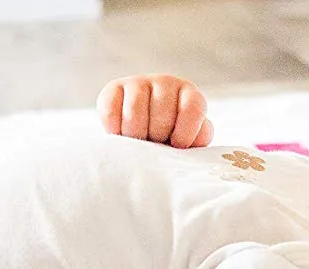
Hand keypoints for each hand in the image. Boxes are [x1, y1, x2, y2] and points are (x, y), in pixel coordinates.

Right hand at [97, 75, 213, 146]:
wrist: (145, 135)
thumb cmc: (172, 140)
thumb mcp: (192, 141)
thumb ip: (198, 138)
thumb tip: (192, 139)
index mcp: (190, 94)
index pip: (192, 109)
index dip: (185, 133)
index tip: (177, 145)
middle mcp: (165, 82)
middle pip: (162, 114)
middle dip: (158, 138)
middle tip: (155, 143)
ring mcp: (138, 82)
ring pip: (135, 113)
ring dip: (136, 136)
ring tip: (139, 141)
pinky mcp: (114, 89)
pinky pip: (111, 111)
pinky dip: (115, 130)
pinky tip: (121, 134)